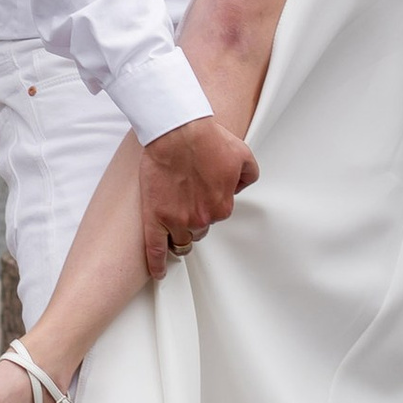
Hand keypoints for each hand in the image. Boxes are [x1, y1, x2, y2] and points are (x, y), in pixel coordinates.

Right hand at [138, 115, 257, 277]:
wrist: (178, 130)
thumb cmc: (207, 139)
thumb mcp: (243, 155)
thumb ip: (248, 176)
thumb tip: (240, 186)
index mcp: (222, 207)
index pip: (219, 216)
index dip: (212, 203)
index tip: (205, 194)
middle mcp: (200, 218)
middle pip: (200, 229)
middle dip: (196, 218)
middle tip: (189, 202)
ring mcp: (175, 220)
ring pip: (181, 239)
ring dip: (180, 235)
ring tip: (176, 227)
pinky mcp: (154, 217)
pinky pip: (154, 249)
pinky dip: (156, 263)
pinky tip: (158, 272)